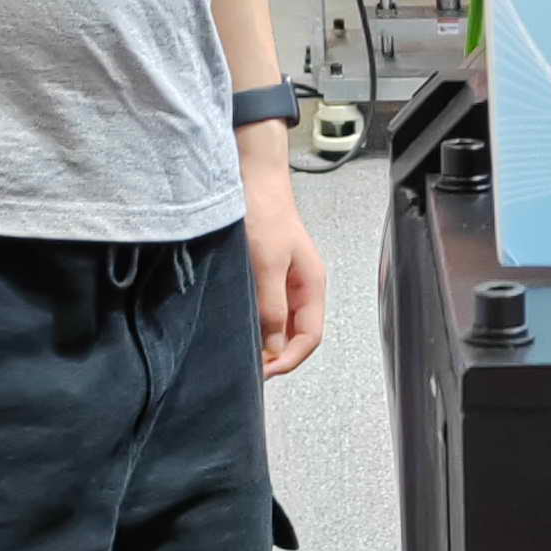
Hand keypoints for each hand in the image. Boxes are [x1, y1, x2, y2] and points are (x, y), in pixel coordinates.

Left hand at [242, 128, 327, 376]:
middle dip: (276, 354)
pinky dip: (255, 323)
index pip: (310, 338)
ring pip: (280, 324)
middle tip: (248, 367)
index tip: (263, 372)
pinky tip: (239, 326)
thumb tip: (274, 347)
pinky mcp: (268, 275)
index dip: (289, 359)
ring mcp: (285, 282)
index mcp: (312, 286)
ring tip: (241, 350)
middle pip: (296, 335)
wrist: (251, 179)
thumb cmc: (263, 214)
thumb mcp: (267, 265)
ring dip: (264, 340)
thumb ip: (272, 308)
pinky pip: (266, 309)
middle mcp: (302, 288)